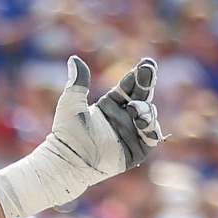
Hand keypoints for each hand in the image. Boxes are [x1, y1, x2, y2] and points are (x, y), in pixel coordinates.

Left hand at [0, 57, 162, 217]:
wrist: (67, 160)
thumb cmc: (66, 133)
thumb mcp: (71, 102)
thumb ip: (78, 81)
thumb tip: (74, 58)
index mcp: (110, 106)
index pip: (129, 87)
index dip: (139, 76)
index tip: (146, 64)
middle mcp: (123, 118)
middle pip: (142, 98)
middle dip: (147, 83)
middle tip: (149, 69)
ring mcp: (131, 134)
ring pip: (149, 116)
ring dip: (146, 108)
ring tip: (134, 107)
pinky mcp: (135, 151)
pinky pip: (151, 137)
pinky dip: (150, 128)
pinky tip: (141, 120)